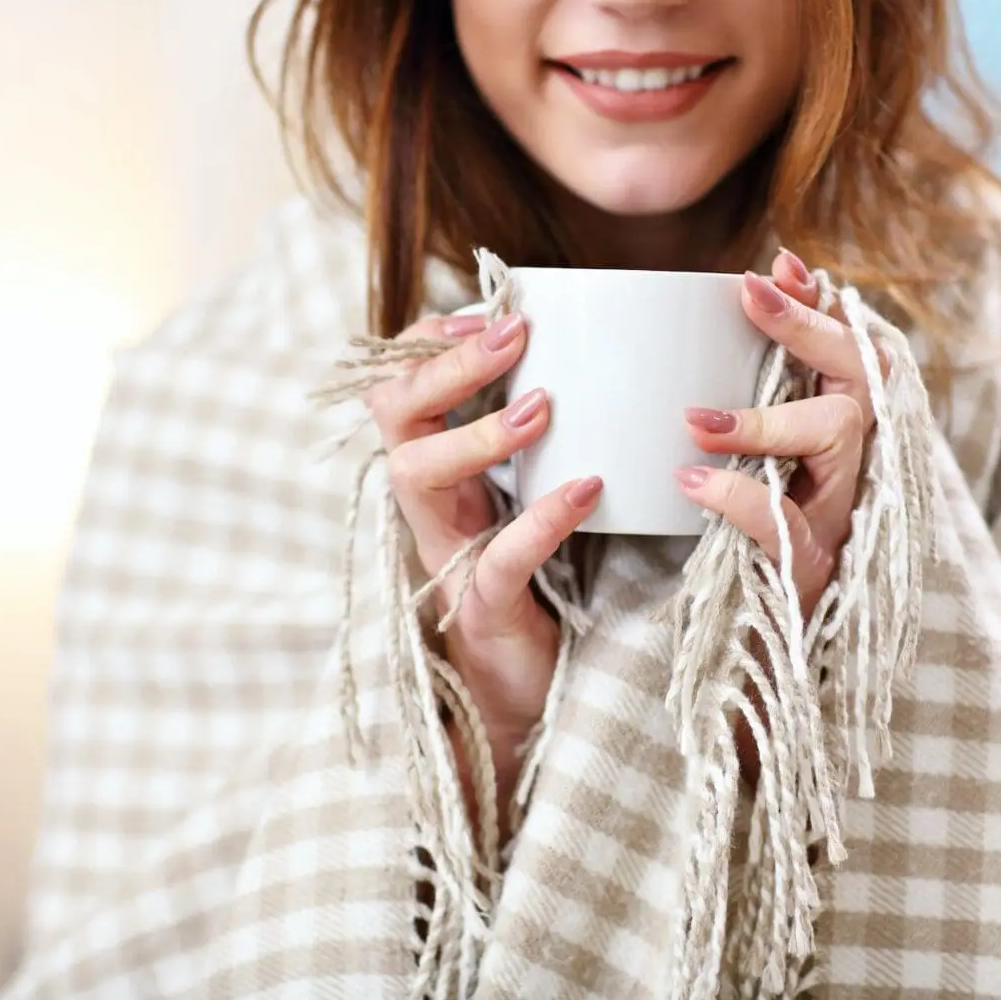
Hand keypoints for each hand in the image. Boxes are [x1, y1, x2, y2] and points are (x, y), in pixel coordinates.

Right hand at [367, 310, 601, 827]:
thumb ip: (547, 437)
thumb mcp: (535, 492)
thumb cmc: (542, 578)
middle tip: (512, 335)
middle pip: (393, 413)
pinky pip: (497, 558)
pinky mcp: (482, 606)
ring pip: (417, 474)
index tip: (493, 311)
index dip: (432, 340)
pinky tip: (588, 489)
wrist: (532, 688)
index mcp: (442, 468)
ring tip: (542, 408)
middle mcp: (431, 503)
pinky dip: (541, 520)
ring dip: (477, 433)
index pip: (403, 383)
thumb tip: (606, 358)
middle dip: (445, 366)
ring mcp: (448, 554)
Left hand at [676, 250, 877, 611]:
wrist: (741, 669)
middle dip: (807, 328)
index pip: (849, 353)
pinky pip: (784, 521)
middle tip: (749, 294)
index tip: (780, 262)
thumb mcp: (732, 475)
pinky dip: (736, 495)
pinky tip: (690, 479)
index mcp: (832, 443)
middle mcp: (849, 472)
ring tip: (697, 417)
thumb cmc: (726, 558)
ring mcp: (836, 520)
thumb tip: (682, 343)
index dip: (822, 305)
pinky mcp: (809, 571)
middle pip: (860, 377)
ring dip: (767, 415)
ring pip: (838, 434)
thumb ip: (726, 417)